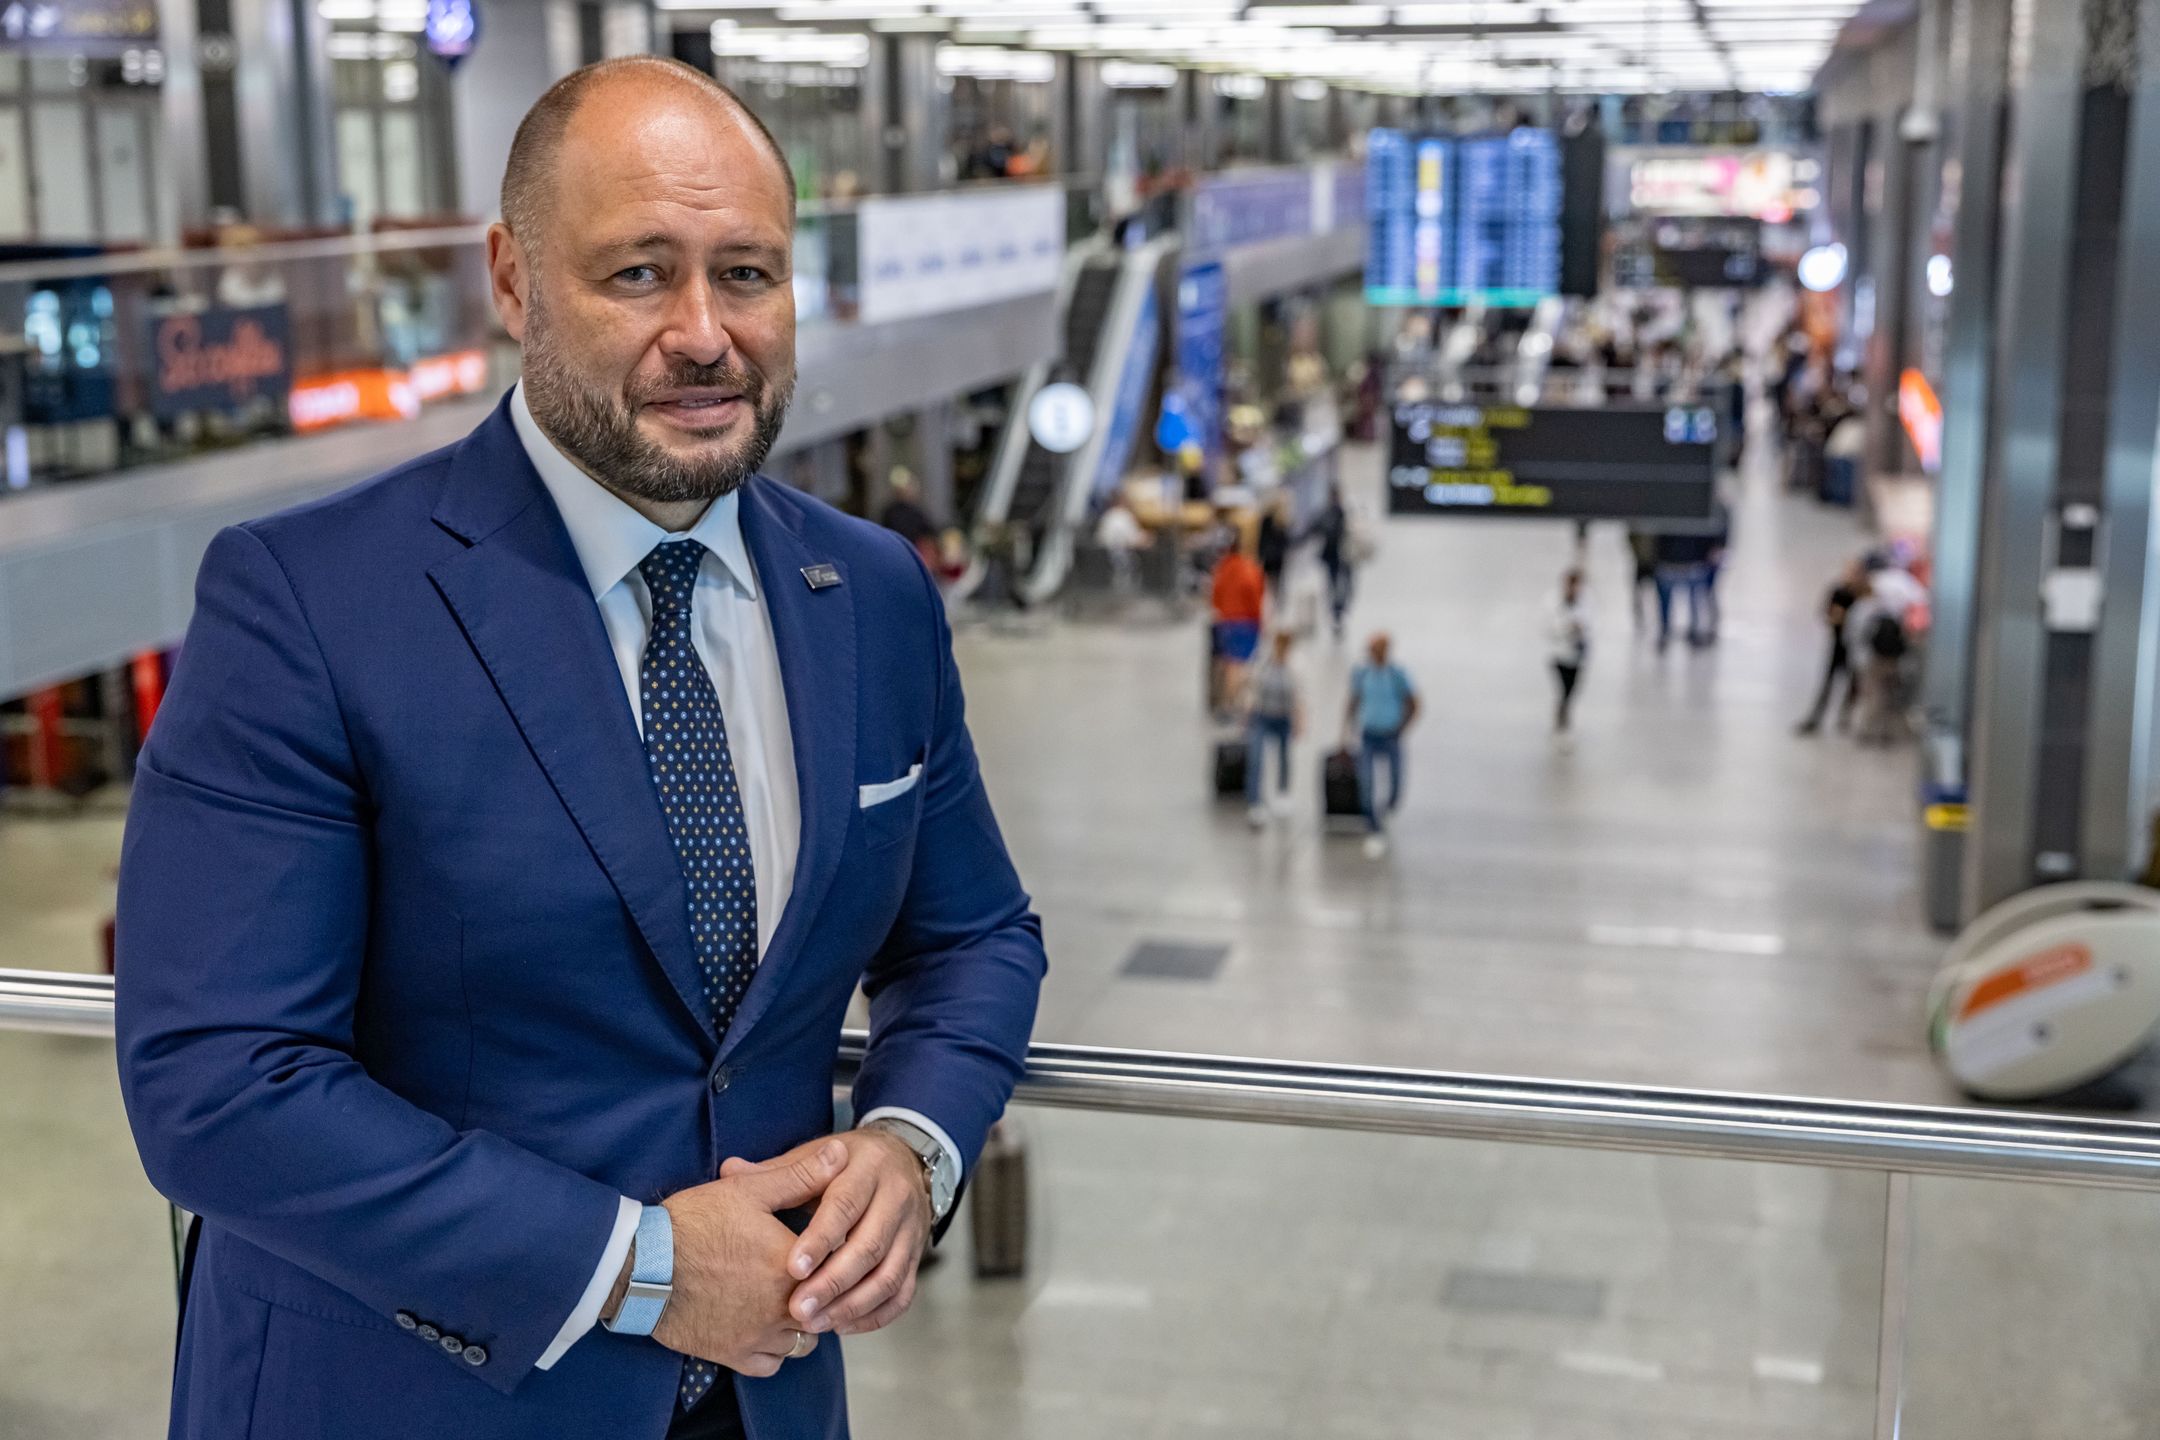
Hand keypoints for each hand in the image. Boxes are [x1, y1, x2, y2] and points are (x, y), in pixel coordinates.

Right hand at [637, 1140, 845, 1376]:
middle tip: (807, 1276)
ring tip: (787, 1301)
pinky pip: (772, 1364)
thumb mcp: (748, 1190)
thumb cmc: (695, 1222)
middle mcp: (784, 1307)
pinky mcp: (734, 1356)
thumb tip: (840, 1153)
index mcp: (794, 1265)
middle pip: (826, 1306)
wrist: (641, 1266)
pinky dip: (774, 1350)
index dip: (835, 1255)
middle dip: (822, 1292)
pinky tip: (764, 1326)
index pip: (839, 1264)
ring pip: (804, 1340)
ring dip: (801, 1323)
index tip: (824, 1247)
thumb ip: (800, 1176)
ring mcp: (759, 1335)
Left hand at [719, 1128, 931, 1337]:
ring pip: (890, 1275)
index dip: (821, 1239)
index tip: (792, 1268)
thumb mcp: (815, 1154)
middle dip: (833, 1282)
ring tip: (816, 1324)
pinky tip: (842, 1325)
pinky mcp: (917, 1255)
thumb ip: (778, 1172)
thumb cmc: (847, 1163)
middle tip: (799, 1311)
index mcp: (868, 1167)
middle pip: (870, 1246)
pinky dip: (874, 1314)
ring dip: (852, 1305)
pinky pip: (903, 1292)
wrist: (903, 1158)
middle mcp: (897, 1197)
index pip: (846, 1205)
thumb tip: (729, 1170)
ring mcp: (912, 1229)